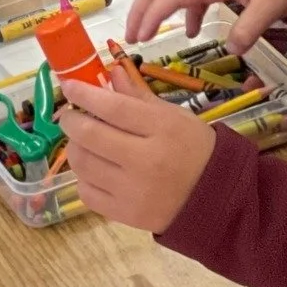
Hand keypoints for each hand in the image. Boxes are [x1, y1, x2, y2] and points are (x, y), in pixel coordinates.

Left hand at [57, 65, 215, 232]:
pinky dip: (82, 178)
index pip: (112, 107)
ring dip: (75, 147)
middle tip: (70, 115)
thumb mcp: (173, 116)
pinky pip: (86, 193)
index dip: (84, 94)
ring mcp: (135, 192)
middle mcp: (146, 162)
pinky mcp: (127, 216)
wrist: (217, 199)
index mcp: (162, 130)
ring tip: (82, 141)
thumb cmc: (194, 149)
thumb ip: (138, 95)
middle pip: (90, 135)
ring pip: (82, 164)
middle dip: (71, 120)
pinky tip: (94, 170)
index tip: (69, 86)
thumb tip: (110, 71)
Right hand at [125, 0, 286, 55]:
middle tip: (130, 35)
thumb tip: (232, 51)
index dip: (153, 15)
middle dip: (140, 9)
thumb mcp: (270, 6)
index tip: (142, 37)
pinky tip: (189, 31)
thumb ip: (249, 28)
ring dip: (152, 7)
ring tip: (146, 33)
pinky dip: (180, 11)